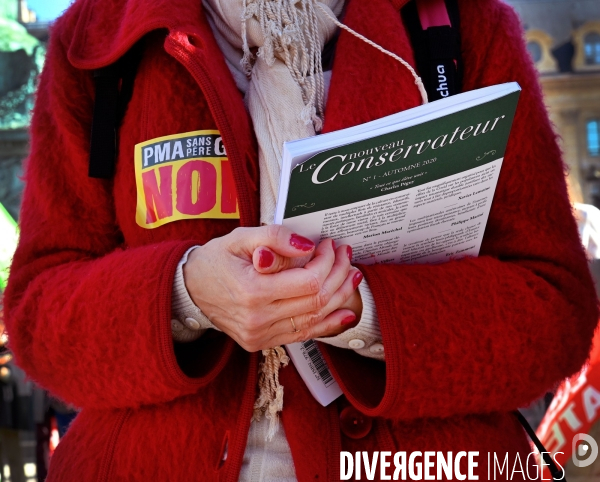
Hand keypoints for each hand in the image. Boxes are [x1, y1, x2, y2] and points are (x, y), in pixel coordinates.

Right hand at [183, 225, 361, 350]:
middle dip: (338, 274)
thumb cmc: (216, 261)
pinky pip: (303, 334)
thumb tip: (306, 245)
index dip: (326, 262)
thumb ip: (274, 237)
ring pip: (315, 319)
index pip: (308, 280)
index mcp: (252, 291)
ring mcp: (260, 335)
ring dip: (339, 296)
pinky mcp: (263, 342)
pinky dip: (328, 323)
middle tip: (344, 255)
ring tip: (351, 275)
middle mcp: (258, 319)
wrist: (191, 290)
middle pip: (317, 300)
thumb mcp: (240, 238)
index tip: (328, 245)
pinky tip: (345, 311)